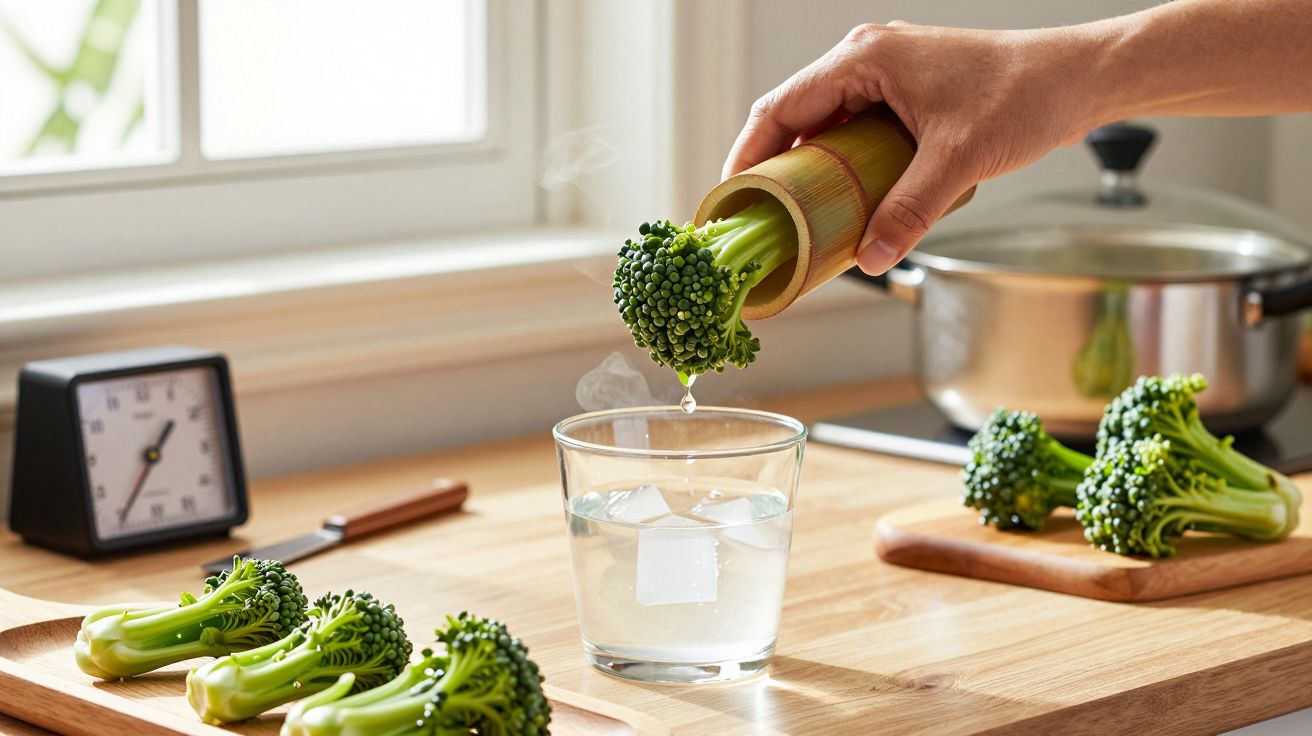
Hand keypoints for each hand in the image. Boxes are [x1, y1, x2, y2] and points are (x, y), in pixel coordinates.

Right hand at [723, 22, 1100, 274]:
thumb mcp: (958, 161)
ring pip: (824, 123)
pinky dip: (839, 162)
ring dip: (808, 167)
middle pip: (794, 115)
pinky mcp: (904, 92)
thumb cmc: (1024, 95)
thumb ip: (909, 210)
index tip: (733, 198)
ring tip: (794, 215)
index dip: (749, 155)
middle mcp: (866, 57)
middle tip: (760, 216)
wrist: (1077, 78)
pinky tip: (841, 198)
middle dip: (774, 166)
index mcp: (864, 57)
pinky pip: (852, 127)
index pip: (781, 107)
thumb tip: (872, 258)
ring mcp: (885, 73)